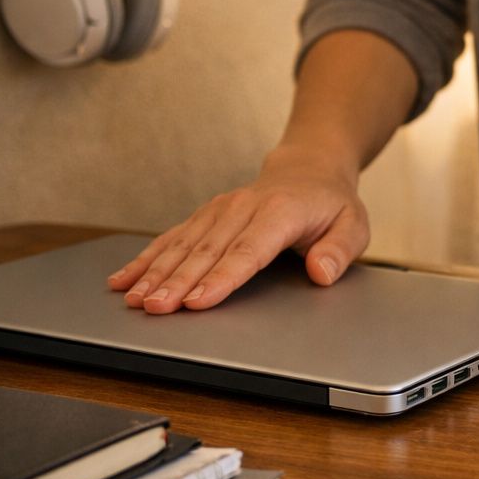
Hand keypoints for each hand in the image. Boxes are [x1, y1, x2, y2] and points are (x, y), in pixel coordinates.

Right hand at [107, 148, 369, 313]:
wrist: (308, 169)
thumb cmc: (331, 205)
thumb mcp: (354, 225)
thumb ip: (339, 250)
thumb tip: (321, 272)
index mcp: (280, 212)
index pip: (248, 250)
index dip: (222, 277)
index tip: (199, 302)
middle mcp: (243, 207)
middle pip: (207, 251)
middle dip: (178, 282)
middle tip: (156, 309)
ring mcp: (220, 210)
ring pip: (183, 245)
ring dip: (156, 273)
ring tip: (135, 300)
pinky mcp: (204, 216)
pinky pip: (172, 238)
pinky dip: (146, 259)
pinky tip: (123, 280)